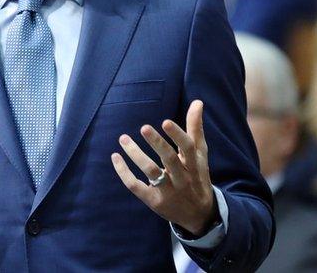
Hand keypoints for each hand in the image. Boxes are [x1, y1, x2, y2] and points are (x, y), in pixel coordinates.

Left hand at [111, 100, 216, 235]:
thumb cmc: (197, 177)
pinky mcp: (153, 201)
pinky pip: (136, 186)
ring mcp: (167, 191)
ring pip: (151, 172)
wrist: (198, 215)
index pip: (188, 149)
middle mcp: (182, 179)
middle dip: (157, 143)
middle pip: (169, 160)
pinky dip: (124, 173)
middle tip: (144, 127)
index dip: (178, 135)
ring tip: (123, 138)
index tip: (165, 122)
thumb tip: (197, 102)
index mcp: (194, 165)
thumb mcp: (200, 155)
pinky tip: (116, 157)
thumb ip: (196, 129)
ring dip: (136, 154)